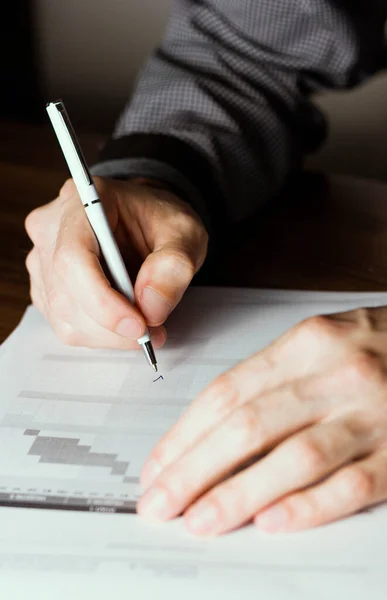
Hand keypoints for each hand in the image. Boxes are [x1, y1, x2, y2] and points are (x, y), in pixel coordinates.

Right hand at [25, 177, 207, 348]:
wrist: (148, 222)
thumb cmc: (160, 221)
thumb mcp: (185, 233)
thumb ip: (174, 265)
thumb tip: (151, 308)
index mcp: (83, 201)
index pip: (73, 257)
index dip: (102, 300)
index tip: (138, 325)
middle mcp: (51, 228)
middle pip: (67, 294)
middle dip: (114, 325)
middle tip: (154, 330)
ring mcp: (43, 259)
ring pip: (65, 317)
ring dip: (109, 334)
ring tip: (145, 326)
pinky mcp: (46, 287)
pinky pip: (66, 324)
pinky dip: (100, 334)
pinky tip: (124, 321)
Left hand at [137, 307, 386, 535]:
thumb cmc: (374, 347)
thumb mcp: (319, 343)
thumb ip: (270, 381)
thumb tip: (209, 431)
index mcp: (308, 343)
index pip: (228, 392)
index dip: (185, 434)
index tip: (158, 466)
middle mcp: (338, 375)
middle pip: (250, 426)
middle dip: (195, 470)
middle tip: (161, 502)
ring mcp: (372, 414)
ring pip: (295, 458)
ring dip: (240, 494)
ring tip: (201, 520)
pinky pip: (351, 483)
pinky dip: (310, 506)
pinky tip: (272, 522)